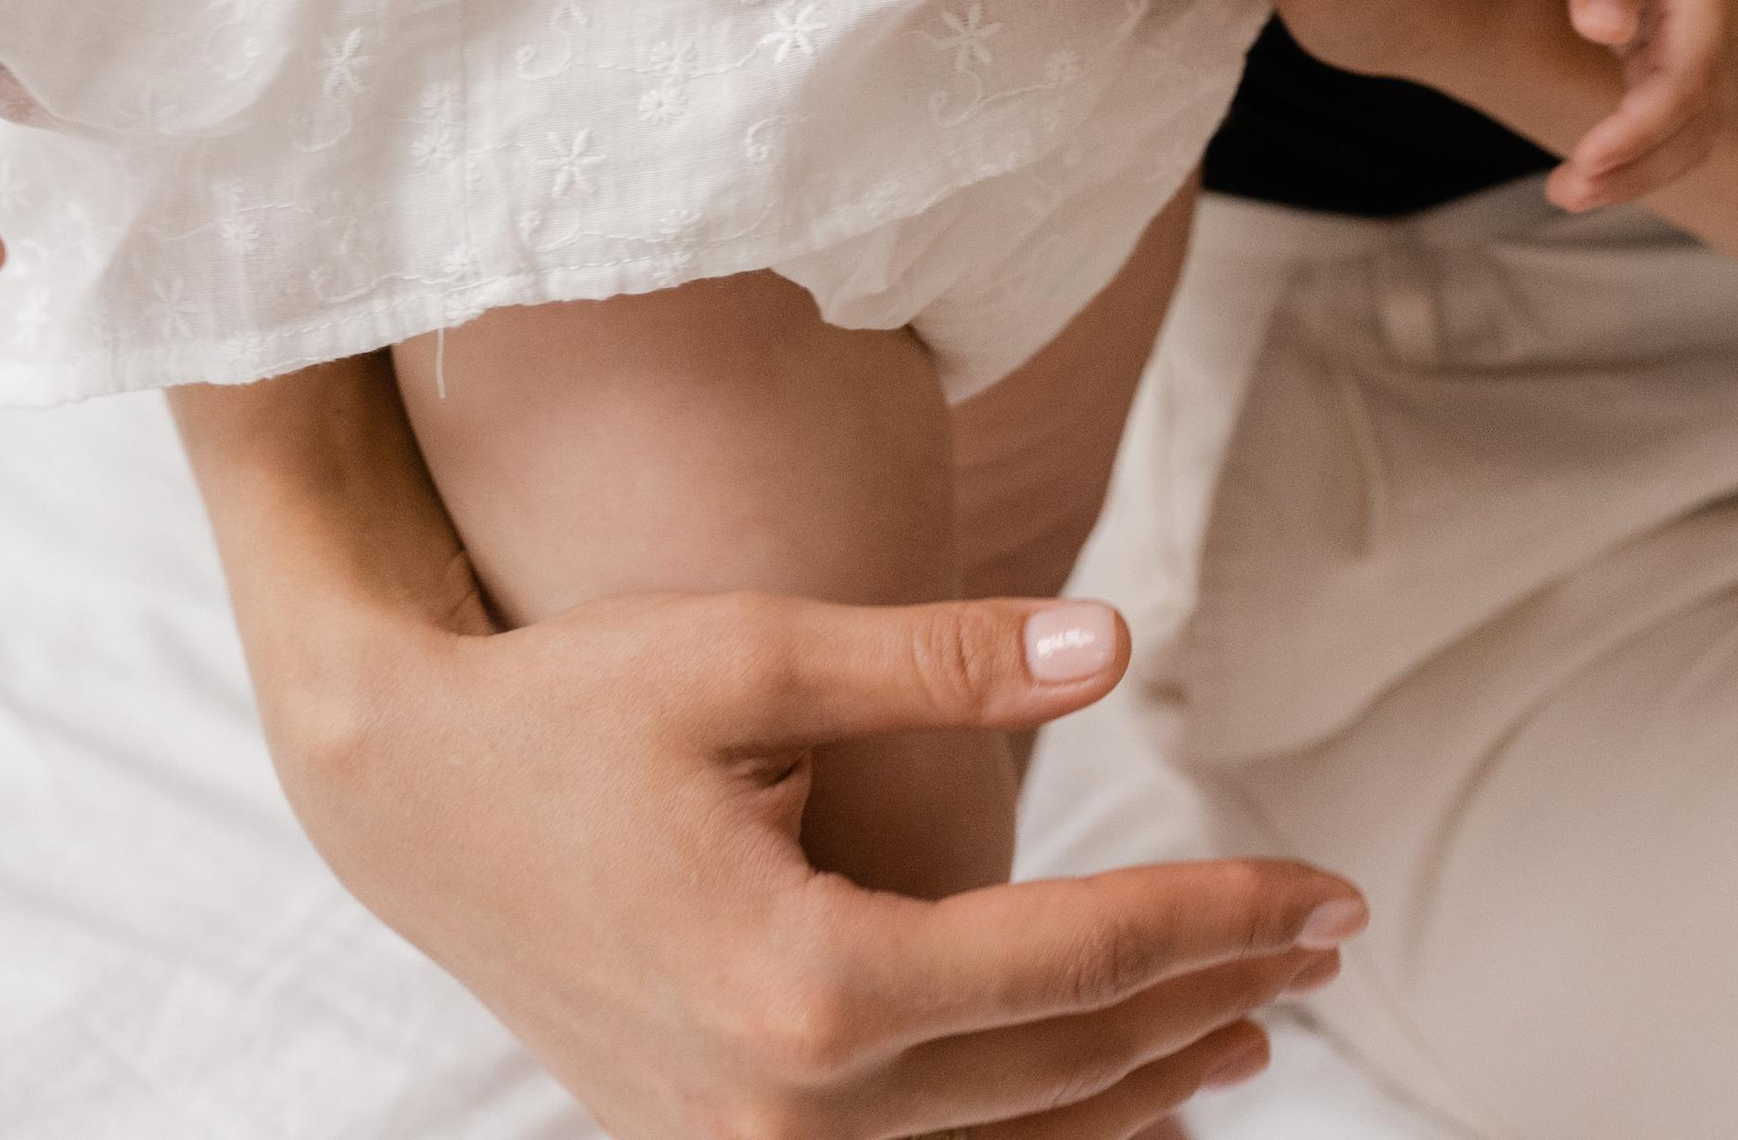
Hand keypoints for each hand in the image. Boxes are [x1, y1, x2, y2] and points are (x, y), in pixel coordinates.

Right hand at [262, 561, 1363, 1136]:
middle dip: (1209, 999)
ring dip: (1139, 1091)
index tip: (1331, 887)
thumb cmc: (572, 701)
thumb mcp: (753, 651)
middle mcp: (784, 1109)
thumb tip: (1115, 647)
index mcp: (806, 983)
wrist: (406, 795)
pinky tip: (1106, 1100)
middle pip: (1057, 1067)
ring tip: (1253, 1028)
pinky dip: (1032, 1138)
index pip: (1073, 961)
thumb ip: (940, 658)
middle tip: (1329, 937)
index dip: (1218, 920)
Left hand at [1529, 0, 1737, 210]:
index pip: (1688, 79)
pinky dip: (1634, 152)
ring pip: (1691, 132)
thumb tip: (1606, 30)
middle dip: (1639, 167)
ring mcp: (1708, 43)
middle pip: (1701, 120)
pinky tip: (1586, 171)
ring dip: (1637, 171)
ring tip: (1567, 194)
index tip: (1585, 158)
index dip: (1641, 128)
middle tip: (1567, 192)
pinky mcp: (1678, 55)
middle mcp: (1724, 22)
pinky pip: (1669, 120)